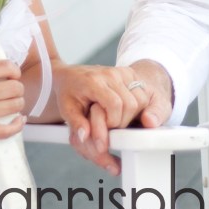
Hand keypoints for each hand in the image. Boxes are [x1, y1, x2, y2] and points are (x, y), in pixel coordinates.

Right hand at [0, 59, 26, 139]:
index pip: (5, 67)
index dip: (14, 70)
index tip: (13, 74)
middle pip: (14, 88)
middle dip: (17, 88)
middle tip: (13, 89)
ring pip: (13, 107)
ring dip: (18, 103)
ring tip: (13, 102)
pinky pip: (5, 131)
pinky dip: (16, 125)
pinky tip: (19, 119)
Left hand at [55, 60, 172, 174]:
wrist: (70, 75)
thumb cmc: (68, 92)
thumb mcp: (66, 109)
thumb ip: (76, 124)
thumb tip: (84, 136)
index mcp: (94, 81)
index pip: (115, 104)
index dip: (113, 121)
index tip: (105, 127)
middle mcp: (111, 74)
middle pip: (131, 104)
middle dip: (123, 121)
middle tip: (110, 124)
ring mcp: (122, 72)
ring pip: (140, 99)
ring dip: (131, 114)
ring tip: (115, 117)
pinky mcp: (130, 73)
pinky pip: (142, 94)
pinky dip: (136, 106)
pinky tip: (123, 109)